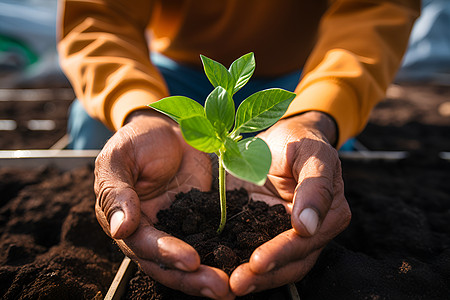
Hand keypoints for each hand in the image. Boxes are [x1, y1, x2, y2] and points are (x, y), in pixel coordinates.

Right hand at [94, 110, 233, 298]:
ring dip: (209, 275)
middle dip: (192, 278)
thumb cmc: (137, 140)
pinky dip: (224, 253)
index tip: (190, 260)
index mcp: (126, 220)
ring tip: (232, 288)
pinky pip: (211, 239)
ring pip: (191, 259)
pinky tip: (244, 264)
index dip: (165, 254)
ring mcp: (178, 227)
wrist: (168, 128)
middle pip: (168, 264)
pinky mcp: (201, 218)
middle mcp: (152, 231)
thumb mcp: (119, 158)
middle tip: (221, 288)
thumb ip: (117, 192)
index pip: (143, 244)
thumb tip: (119, 229)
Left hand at [228, 111, 350, 294]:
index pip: (305, 242)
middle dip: (264, 276)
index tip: (257, 262)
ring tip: (228, 286)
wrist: (281, 138)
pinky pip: (255, 252)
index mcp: (330, 214)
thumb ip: (315, 186)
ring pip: (276, 266)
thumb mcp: (311, 153)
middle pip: (291, 262)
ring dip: (254, 279)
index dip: (281, 254)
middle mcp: (313, 231)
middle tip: (236, 283)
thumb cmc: (299, 140)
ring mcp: (288, 234)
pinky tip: (222, 271)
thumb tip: (307, 226)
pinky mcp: (265, 231)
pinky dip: (241, 263)